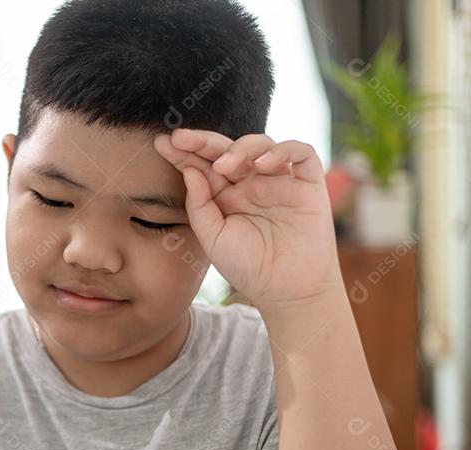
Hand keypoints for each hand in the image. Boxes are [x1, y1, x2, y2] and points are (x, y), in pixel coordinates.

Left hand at [154, 129, 343, 312]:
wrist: (287, 291)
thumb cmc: (248, 267)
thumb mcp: (212, 238)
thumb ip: (200, 205)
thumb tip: (190, 171)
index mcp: (226, 196)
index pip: (203, 166)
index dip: (184, 154)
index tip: (162, 143)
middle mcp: (251, 183)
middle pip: (227, 150)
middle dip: (202, 141)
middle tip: (181, 137)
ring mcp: (279, 181)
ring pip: (261, 144)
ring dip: (240, 147)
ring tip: (224, 164)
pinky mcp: (308, 183)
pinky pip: (301, 152)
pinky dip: (282, 151)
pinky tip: (262, 164)